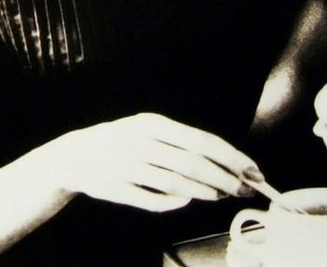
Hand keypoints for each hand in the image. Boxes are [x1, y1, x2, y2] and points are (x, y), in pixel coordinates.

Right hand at [49, 112, 259, 211]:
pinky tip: (187, 202)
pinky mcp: (118, 189)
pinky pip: (154, 200)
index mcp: (152, 123)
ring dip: (204, 192)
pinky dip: (174, 204)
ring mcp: (128, 166)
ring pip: (177, 184)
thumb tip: (221, 161)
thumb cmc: (120, 140)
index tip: (252, 169)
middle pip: (193, 164)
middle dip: (224, 178)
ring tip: (220, 195)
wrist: (75, 154)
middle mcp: (141, 142)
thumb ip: (179, 142)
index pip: (202, 141)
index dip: (231, 157)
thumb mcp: (146, 128)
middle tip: (243, 189)